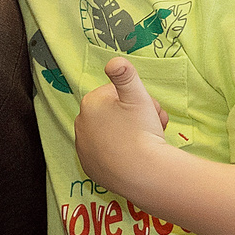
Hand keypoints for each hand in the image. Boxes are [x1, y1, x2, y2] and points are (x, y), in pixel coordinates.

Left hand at [73, 57, 169, 195]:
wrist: (143, 174)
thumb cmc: (141, 130)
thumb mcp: (137, 95)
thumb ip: (124, 73)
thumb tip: (114, 60)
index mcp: (90, 103)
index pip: (117, 94)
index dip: (138, 100)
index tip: (149, 110)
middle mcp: (81, 125)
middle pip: (114, 113)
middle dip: (135, 117)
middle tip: (153, 126)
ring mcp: (84, 149)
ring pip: (111, 133)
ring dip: (129, 134)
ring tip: (146, 144)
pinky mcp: (90, 168)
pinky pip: (107, 154)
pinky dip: (119, 153)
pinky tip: (133, 157)